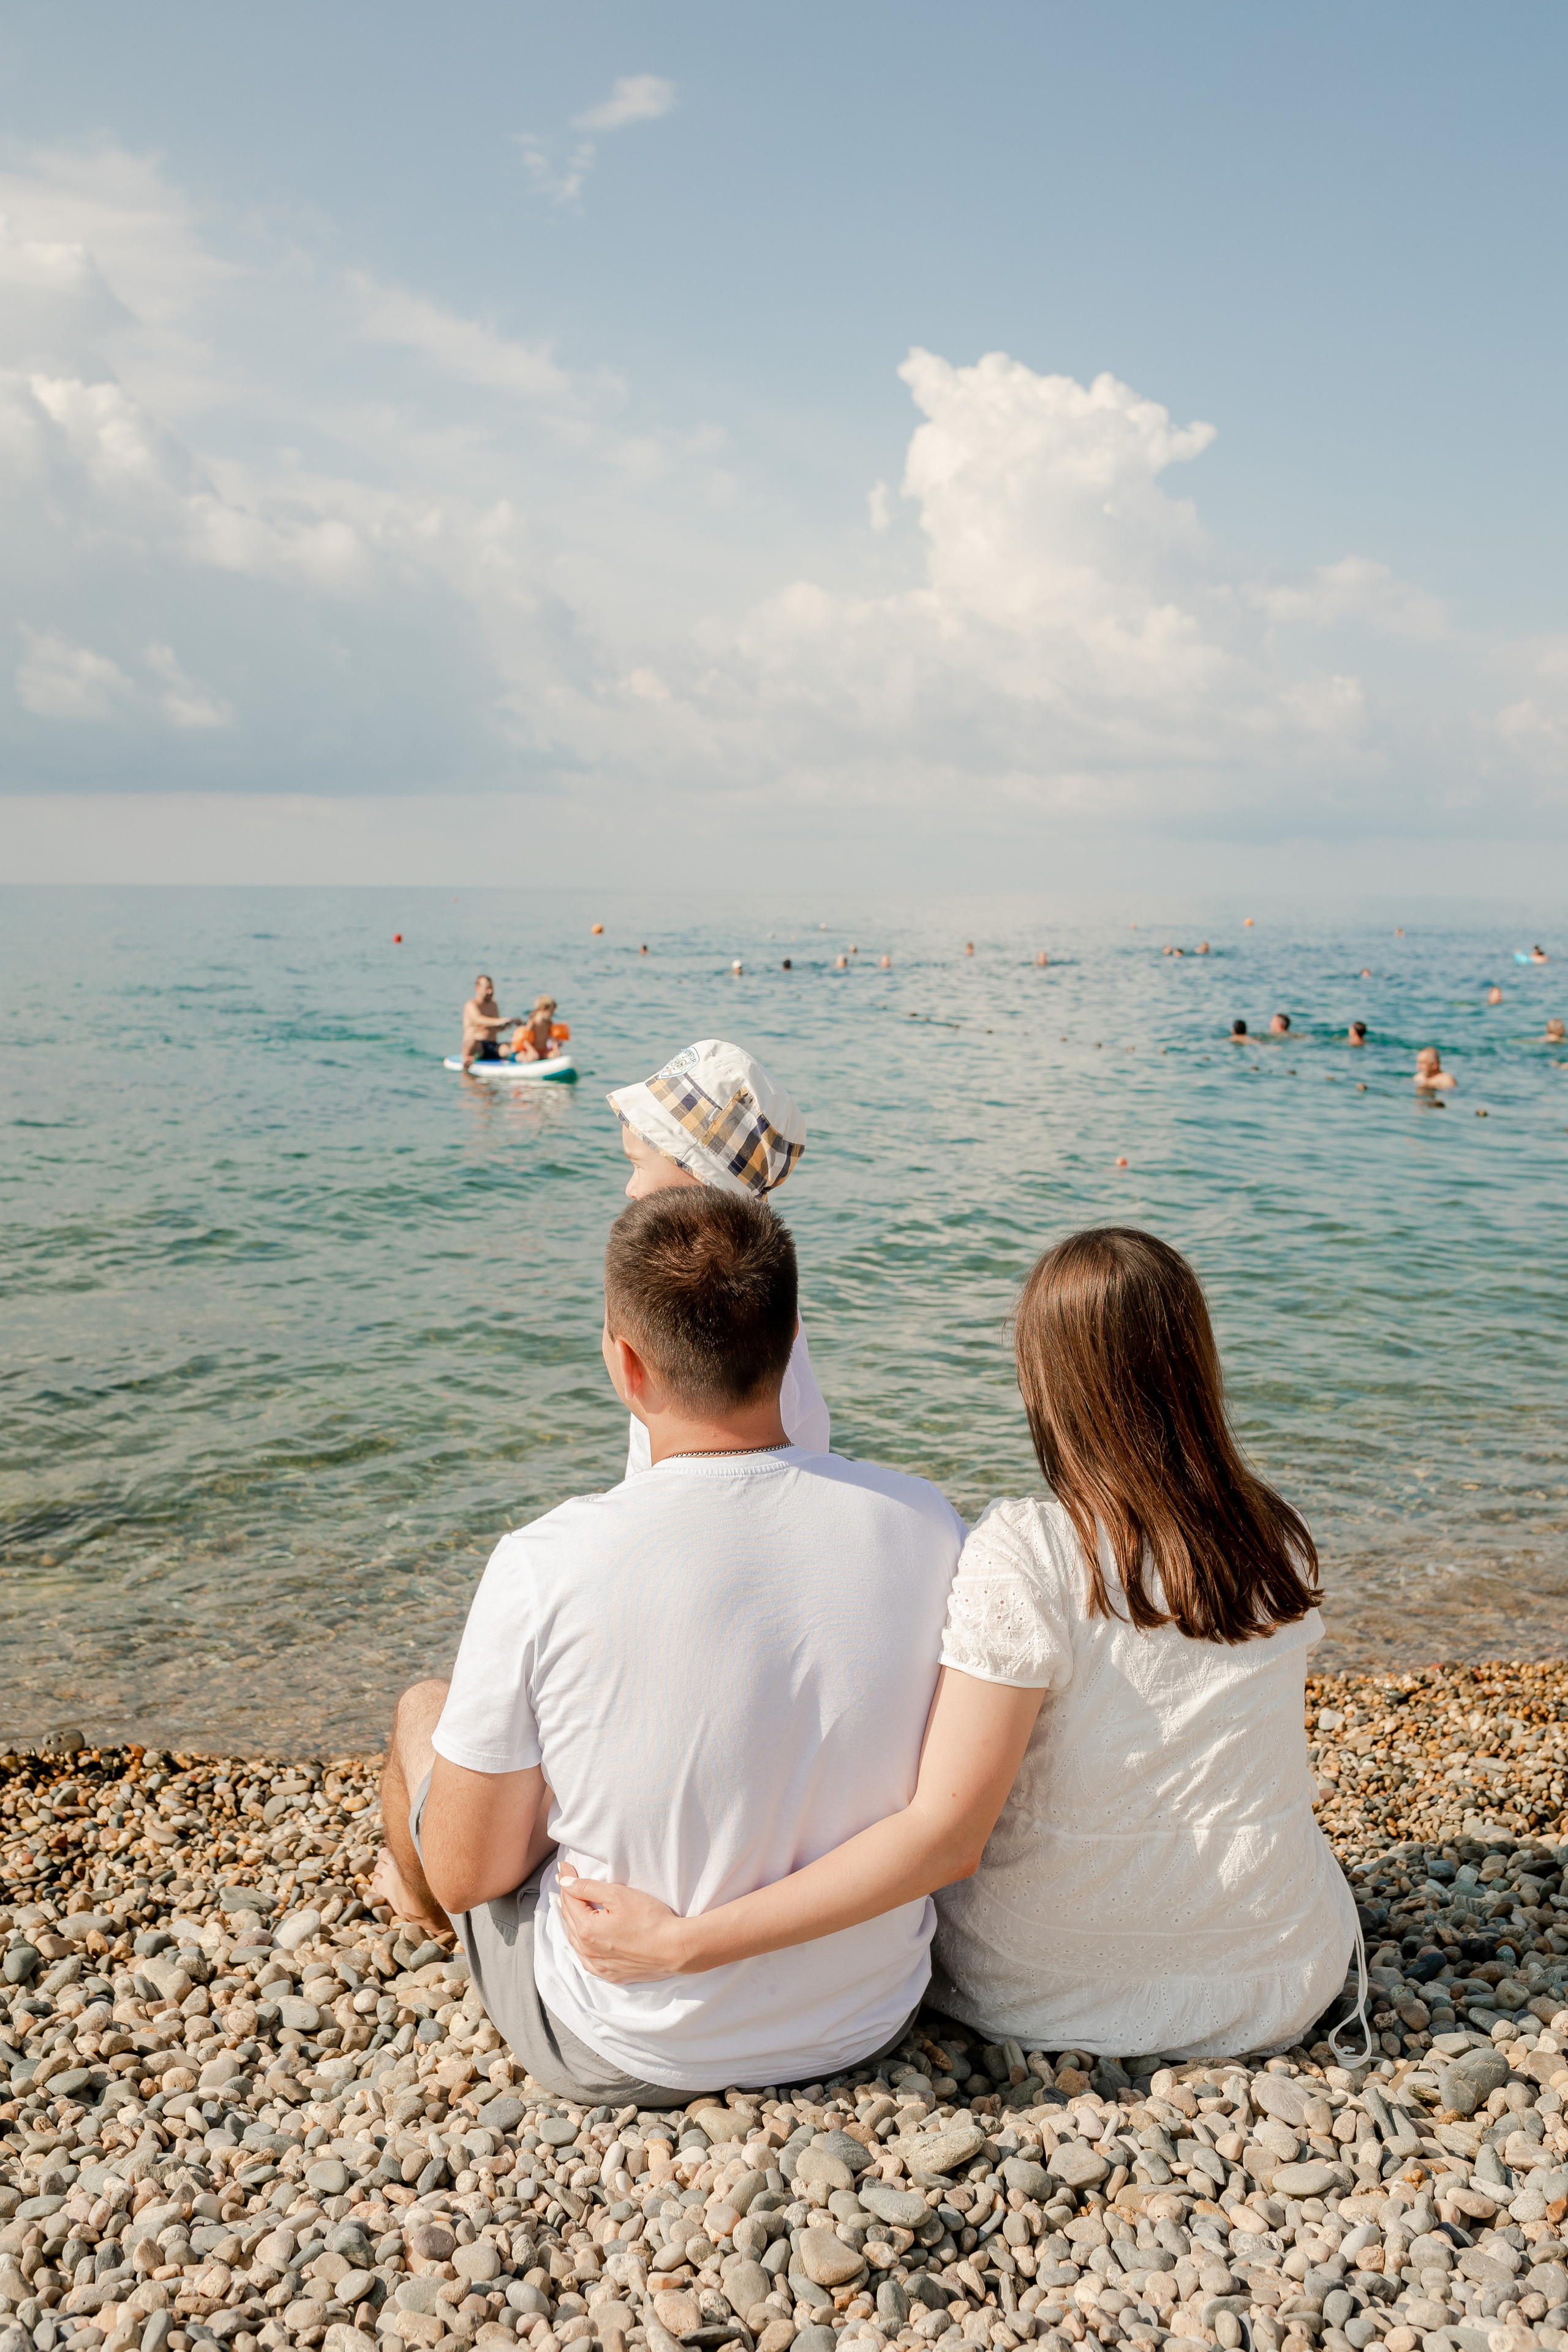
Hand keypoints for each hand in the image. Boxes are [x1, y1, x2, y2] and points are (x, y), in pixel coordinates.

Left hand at [556, 1861, 691, 1982]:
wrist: (674, 1948)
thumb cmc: (649, 1919)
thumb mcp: (618, 1895)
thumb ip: (588, 1888)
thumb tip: (564, 1882)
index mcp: (586, 1930)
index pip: (570, 1899)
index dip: (566, 1880)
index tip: (564, 1867)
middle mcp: (588, 1951)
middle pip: (570, 1919)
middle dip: (567, 1899)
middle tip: (566, 1882)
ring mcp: (599, 1966)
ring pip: (576, 1940)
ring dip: (572, 1921)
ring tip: (572, 1906)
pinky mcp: (610, 1974)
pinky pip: (587, 1959)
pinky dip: (581, 1945)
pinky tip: (584, 1939)